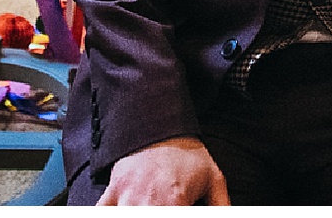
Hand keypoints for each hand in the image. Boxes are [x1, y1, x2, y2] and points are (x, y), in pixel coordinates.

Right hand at [100, 137, 228, 204]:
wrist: (158, 122)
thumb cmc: (187, 153)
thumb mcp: (212, 177)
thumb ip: (221, 205)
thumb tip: (229, 215)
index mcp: (173, 203)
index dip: (181, 214)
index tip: (181, 210)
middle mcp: (147, 203)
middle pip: (147, 216)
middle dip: (158, 212)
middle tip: (165, 207)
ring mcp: (126, 198)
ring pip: (124, 216)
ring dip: (134, 212)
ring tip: (149, 206)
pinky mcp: (112, 193)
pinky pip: (101, 212)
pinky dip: (110, 212)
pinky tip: (125, 209)